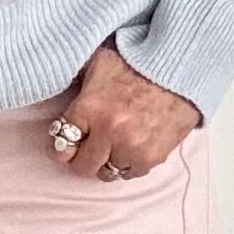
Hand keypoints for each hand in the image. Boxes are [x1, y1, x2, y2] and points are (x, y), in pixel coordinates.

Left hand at [50, 43, 199, 180]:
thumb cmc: (138, 59)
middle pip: (82, 167)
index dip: (59, 145)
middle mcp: (108, 131)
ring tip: (114, 144)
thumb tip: (51, 81)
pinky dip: (129, 164)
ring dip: (107, 161)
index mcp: (90, 107)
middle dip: (82, 157)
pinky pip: (132, 174)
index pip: (59, 145)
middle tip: (89, 147)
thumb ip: (74, 76)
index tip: (64, 142)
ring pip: (107, 173)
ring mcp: (131, 147)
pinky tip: (132, 147)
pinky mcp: (153, 157)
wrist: (182, 64)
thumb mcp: (98, 59)